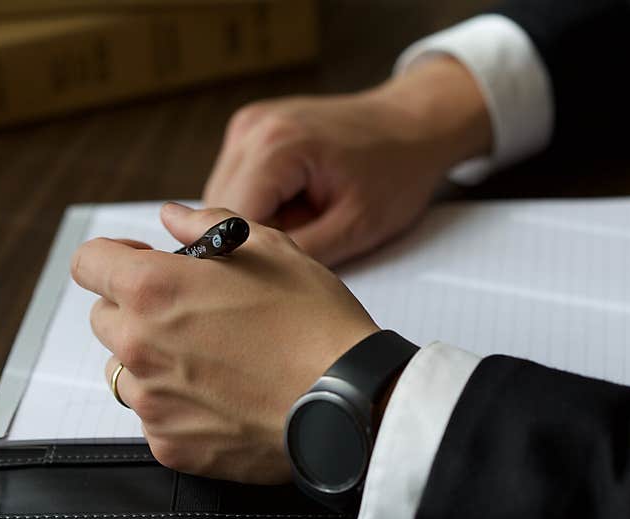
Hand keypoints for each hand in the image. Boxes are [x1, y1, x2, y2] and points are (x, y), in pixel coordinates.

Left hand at [71, 203, 378, 483]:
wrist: (349, 399)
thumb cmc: (314, 320)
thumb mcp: (270, 248)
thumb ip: (206, 225)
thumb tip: (172, 216)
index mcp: (154, 289)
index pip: (88, 263)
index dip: (115, 257)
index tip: (143, 264)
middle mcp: (140, 346)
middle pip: (104, 319)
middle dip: (137, 309)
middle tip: (193, 313)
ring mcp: (153, 402)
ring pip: (125, 372)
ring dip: (153, 360)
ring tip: (210, 360)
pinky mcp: (172, 446)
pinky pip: (155, 418)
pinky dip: (178, 406)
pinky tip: (224, 397)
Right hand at [203, 56, 491, 266]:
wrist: (413, 125)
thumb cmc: (396, 172)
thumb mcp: (355, 227)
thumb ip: (299, 255)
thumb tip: (252, 281)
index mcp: (276, 147)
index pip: (227, 224)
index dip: (247, 260)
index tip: (275, 279)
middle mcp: (251, 129)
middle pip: (216, 212)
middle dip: (249, 242)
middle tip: (298, 253)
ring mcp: (246, 126)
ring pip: (221, 201)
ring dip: (252, 225)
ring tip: (304, 224)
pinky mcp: (250, 132)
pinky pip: (236, 185)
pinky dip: (259, 206)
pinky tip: (297, 209)